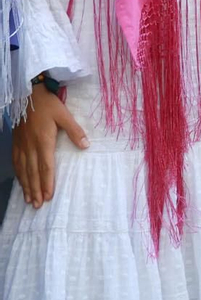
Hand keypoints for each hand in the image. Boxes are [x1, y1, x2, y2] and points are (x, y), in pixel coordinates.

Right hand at [12, 84, 88, 207]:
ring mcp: (21, 145)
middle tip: (37, 205)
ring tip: (29, 199)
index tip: (48, 196)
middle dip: (36, 189)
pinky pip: (16, 162)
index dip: (47, 182)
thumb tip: (86, 145)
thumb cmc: (48, 105)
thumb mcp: (64, 115)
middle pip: (33, 172)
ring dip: (26, 185)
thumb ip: (74, 131)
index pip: (46, 167)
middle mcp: (30, 146)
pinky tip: (20, 181)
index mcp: (43, 141)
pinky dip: (18, 174)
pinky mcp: (16, 142)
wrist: (28, 94)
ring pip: (23, 170)